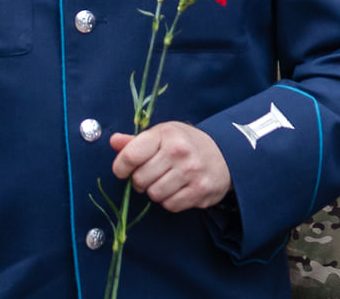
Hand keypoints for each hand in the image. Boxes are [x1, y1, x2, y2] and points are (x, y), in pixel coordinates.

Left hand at [110, 121, 231, 211]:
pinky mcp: (200, 190)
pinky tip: (179, 189)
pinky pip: (170, 205)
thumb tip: (114, 141)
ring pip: (154, 194)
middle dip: (141, 181)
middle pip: (140, 179)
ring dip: (156, 192)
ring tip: (167, 181)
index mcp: (166, 134)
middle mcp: (179, 151)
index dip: (121, 167)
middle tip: (152, 175)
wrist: (226, 153)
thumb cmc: (187, 144)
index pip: (131, 155)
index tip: (124, 170)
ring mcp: (191, 172)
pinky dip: (170, 201)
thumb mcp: (164, 135)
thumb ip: (136, 141)